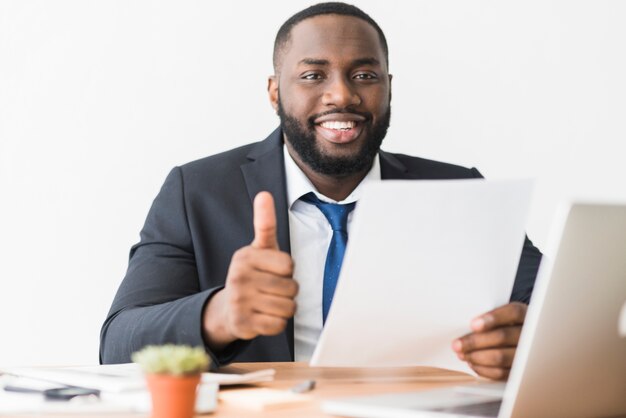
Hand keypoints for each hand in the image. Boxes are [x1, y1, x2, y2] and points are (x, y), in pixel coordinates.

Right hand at [203, 192, 297, 349]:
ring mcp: (239, 301)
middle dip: (288, 291)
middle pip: (291, 288)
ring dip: (285, 308)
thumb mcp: (259, 248)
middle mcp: (239, 277)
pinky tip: (264, 317)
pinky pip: (278, 325)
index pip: (289, 266)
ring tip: (270, 302)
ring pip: (287, 308)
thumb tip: (264, 194)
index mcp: (245, 256)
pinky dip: (276, 323)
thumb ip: (264, 223)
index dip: (288, 271)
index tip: (274, 271)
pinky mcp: (242, 324)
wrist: (228, 308)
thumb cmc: (252, 274)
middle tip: (272, 290)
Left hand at [452, 302, 526, 379]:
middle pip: (503, 336)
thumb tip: (462, 324)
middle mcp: (529, 334)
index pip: (513, 313)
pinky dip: (483, 369)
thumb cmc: (505, 324)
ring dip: (476, 356)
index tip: (473, 324)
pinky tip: (472, 363)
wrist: (523, 339)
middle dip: (475, 341)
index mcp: (525, 314)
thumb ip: (487, 317)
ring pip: (501, 356)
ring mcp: (527, 354)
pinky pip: (501, 373)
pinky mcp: (520, 371)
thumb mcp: (501, 314)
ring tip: (461, 354)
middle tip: (456, 344)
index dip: (493, 318)